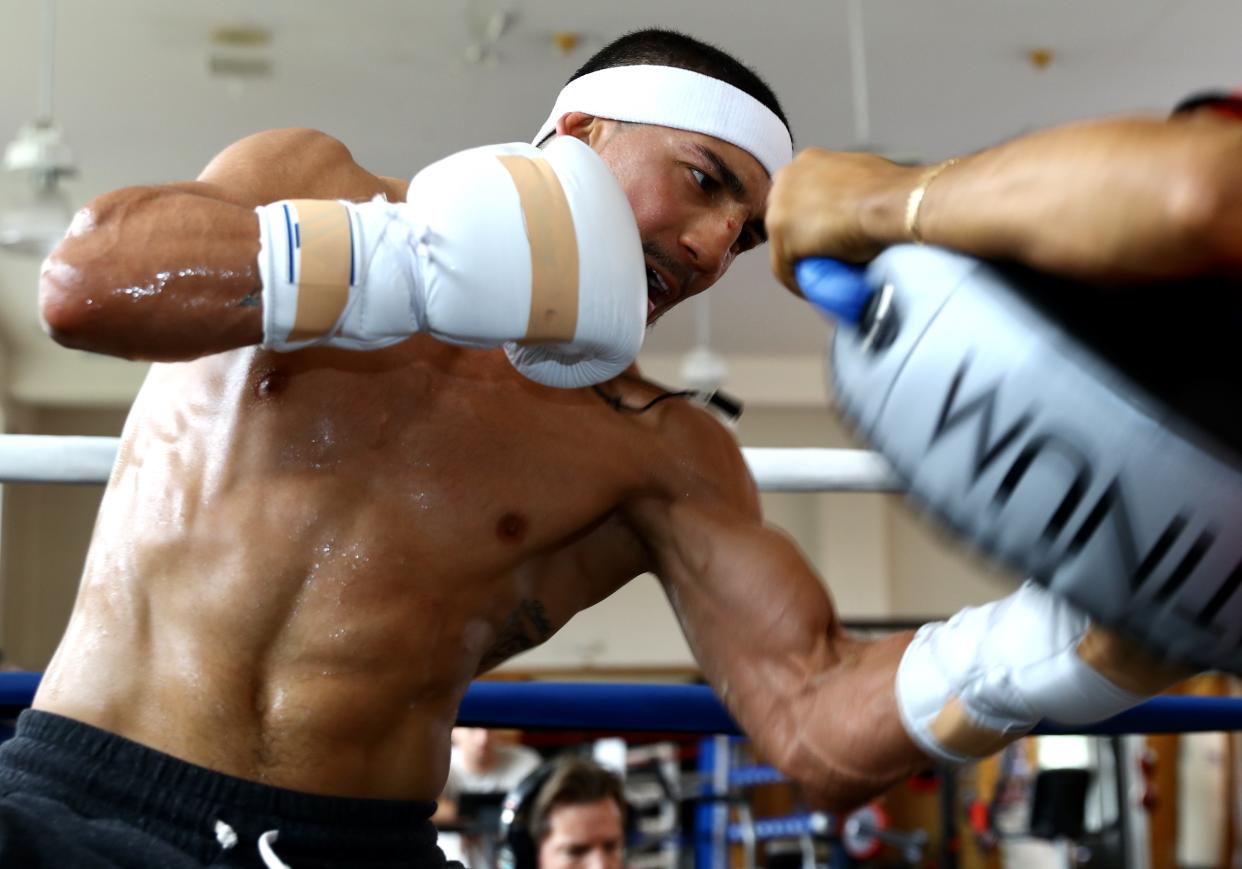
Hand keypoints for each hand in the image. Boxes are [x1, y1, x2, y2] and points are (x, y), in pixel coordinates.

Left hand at [766, 148, 915, 293]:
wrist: (891, 203)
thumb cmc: (890, 190)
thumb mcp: (866, 176)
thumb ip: (853, 184)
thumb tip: (863, 199)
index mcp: (806, 162)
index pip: (798, 194)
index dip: (808, 217)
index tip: (825, 234)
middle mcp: (785, 180)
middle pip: (785, 217)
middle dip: (799, 238)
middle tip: (822, 256)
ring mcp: (779, 209)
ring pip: (782, 244)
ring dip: (798, 261)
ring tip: (820, 278)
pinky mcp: (782, 238)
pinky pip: (784, 269)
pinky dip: (796, 283)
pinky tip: (811, 293)